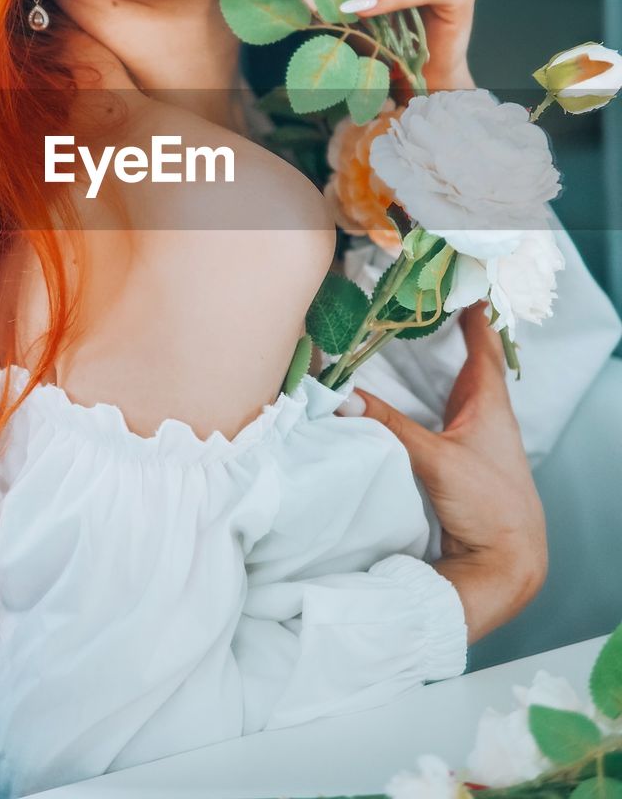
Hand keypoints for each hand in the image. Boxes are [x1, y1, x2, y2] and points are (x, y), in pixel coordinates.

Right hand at [336, 302, 547, 632]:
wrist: (506, 560)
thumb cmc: (490, 505)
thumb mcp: (436, 460)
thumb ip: (390, 427)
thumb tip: (343, 398)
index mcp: (490, 406)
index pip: (484, 350)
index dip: (475, 318)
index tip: (464, 290)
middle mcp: (487, 418)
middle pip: (473, 365)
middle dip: (457, 334)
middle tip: (435, 305)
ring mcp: (477, 440)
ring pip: (461, 391)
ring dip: (446, 366)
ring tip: (424, 339)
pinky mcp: (463, 461)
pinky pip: (448, 415)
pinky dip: (435, 397)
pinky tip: (420, 396)